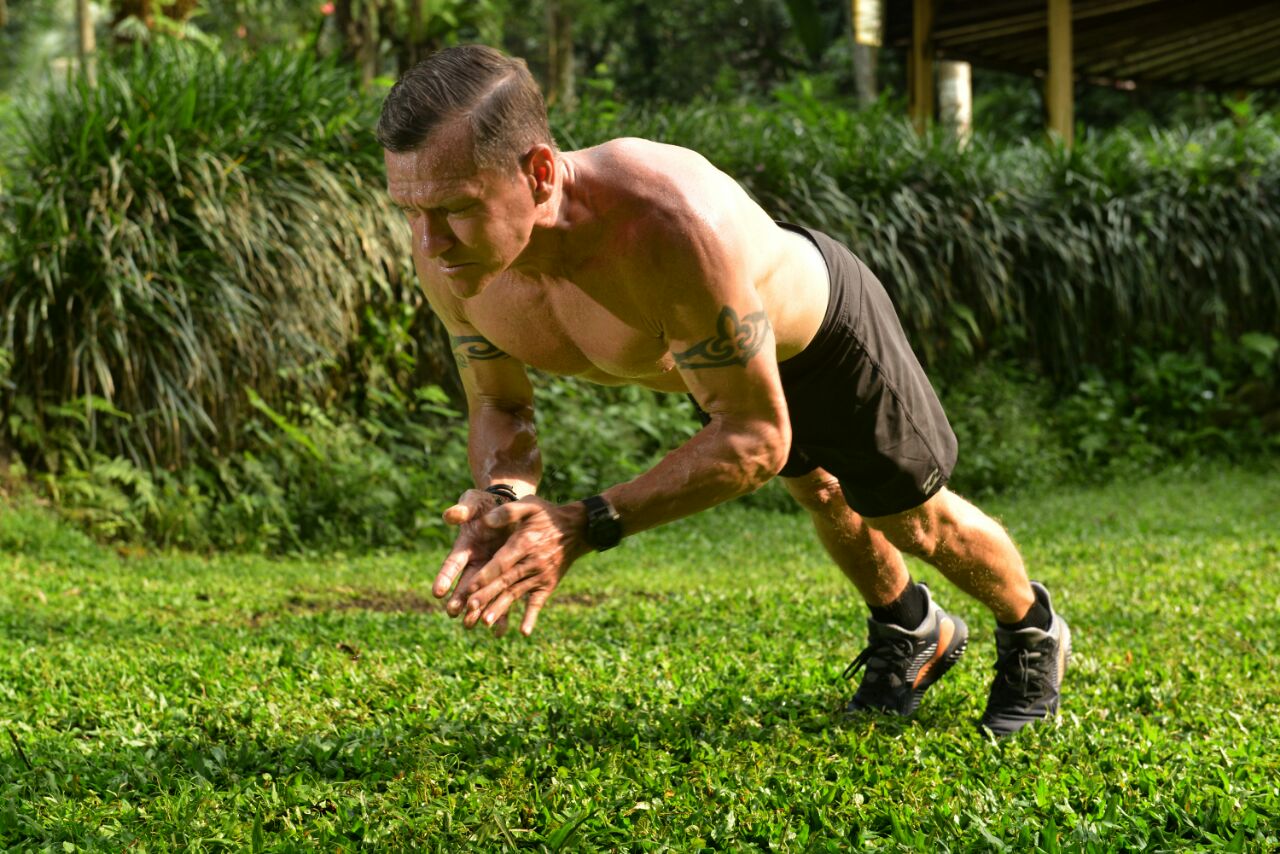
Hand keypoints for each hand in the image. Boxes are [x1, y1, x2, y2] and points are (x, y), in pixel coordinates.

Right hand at [434, 489, 516, 634]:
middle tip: (452, 614)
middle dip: (459, 600)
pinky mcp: (506, 576)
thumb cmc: (486, 504)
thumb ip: (463, 509)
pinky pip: (504, 596)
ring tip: (471, 626)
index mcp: (464, 547)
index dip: (445, 577)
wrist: (508, 507)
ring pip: (482, 595)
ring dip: (477, 611)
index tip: (437, 592)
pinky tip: (500, 630)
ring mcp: (491, 571)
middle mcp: (475, 563)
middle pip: (465, 585)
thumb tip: (450, 515)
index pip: (452, 564)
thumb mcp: (474, 502)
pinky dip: (501, 613)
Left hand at [456, 496, 590, 636]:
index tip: (469, 588)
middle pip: (505, 582)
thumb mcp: (530, 505)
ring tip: (486, 623)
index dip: (485, 576)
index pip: (501, 562)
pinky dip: (531, 617)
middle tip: (470, 610)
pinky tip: (523, 632)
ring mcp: (540, 575)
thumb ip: (508, 511)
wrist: (577, 528)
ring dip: (501, 609)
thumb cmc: (547, 515)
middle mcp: (532, 562)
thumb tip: (486, 520)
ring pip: (516, 594)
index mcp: (524, 543)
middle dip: (487, 596)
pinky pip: (538, 603)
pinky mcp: (547, 584)